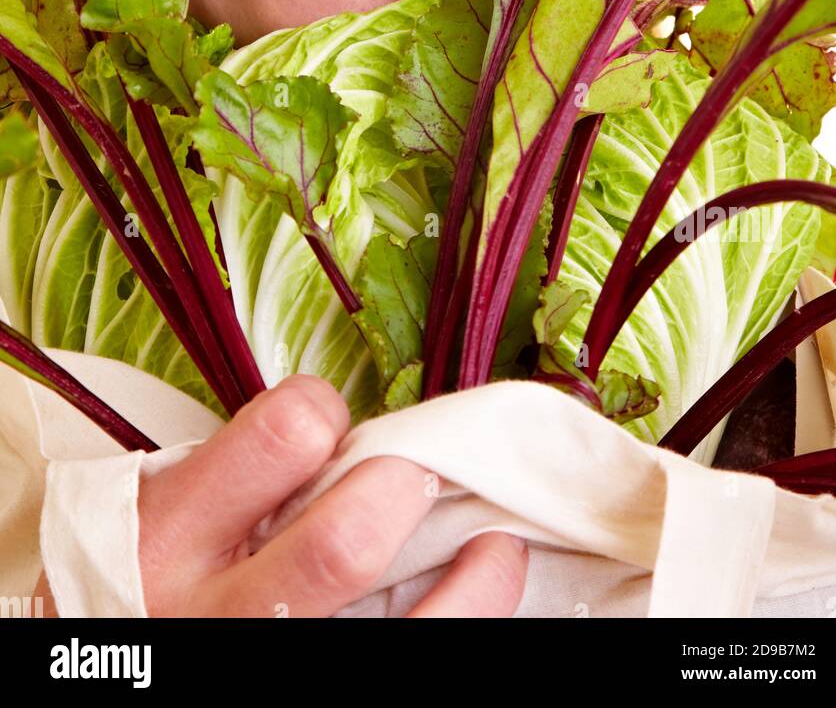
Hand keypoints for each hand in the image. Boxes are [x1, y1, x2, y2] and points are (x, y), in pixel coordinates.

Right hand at [37, 375, 526, 617]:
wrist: (88, 665)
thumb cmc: (137, 575)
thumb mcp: (157, 513)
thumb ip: (235, 478)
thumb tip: (351, 439)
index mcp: (170, 532)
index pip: (285, 433)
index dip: (322, 412)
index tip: (328, 427)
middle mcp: (213, 613)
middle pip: (345, 542)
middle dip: (403, 493)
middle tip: (418, 478)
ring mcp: (264, 664)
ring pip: (394, 628)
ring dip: (465, 575)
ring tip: (492, 544)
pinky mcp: (309, 694)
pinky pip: (408, 658)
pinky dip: (468, 613)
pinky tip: (485, 584)